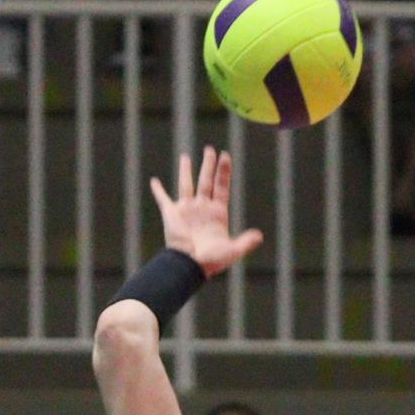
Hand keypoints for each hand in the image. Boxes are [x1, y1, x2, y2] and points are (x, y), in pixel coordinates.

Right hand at [150, 146, 263, 277]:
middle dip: (208, 165)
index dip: (223, 171)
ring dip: (185, 170)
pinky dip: (158, 190)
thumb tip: (259, 236)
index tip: (225, 156)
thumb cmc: (211, 261)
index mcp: (217, 213)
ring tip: (185, 157)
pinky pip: (163, 199)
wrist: (189, 265)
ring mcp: (186, 210)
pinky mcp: (171, 214)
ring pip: (186, 184)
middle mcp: (202, 208)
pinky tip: (154, 181)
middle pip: (206, 180)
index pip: (221, 186)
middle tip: (210, 149)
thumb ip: (245, 242)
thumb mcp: (232, 251)